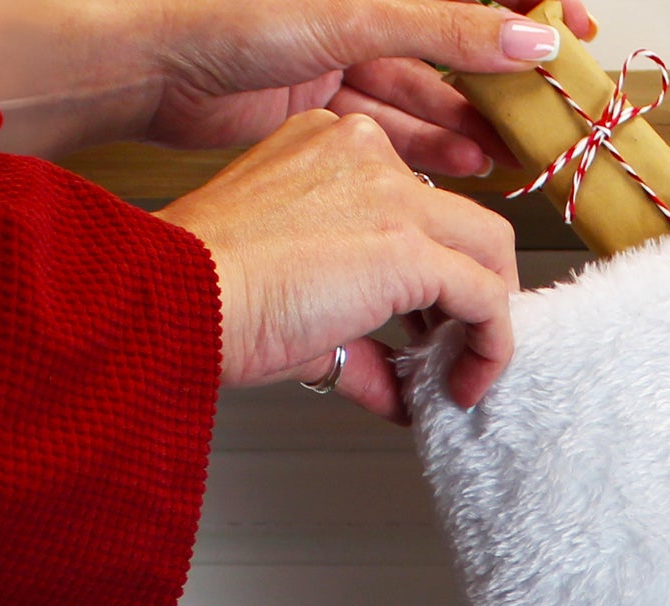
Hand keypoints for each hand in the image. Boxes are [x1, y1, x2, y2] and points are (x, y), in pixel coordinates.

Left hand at [143, 0, 597, 175]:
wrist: (149, 67)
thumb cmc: (226, 17)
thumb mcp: (352, 17)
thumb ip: (445, 29)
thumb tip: (528, 39)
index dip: (527, 3)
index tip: (571, 32)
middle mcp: (360, 8)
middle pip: (454, 42)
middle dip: (502, 80)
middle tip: (545, 112)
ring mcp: (341, 53)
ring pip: (426, 89)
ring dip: (468, 122)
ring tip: (506, 152)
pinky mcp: (323, 102)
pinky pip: (393, 123)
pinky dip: (429, 145)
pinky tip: (462, 161)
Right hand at [159, 110, 519, 420]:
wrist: (178, 297)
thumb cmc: (212, 295)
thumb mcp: (301, 304)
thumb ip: (361, 341)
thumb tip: (398, 392)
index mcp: (331, 149)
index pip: (419, 204)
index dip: (436, 274)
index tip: (425, 327)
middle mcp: (365, 153)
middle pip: (467, 221)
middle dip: (475, 292)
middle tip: (453, 349)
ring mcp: (390, 193)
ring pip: (490, 251)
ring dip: (489, 320)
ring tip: (461, 373)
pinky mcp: (407, 246)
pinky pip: (487, 298)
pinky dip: (490, 348)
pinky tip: (464, 385)